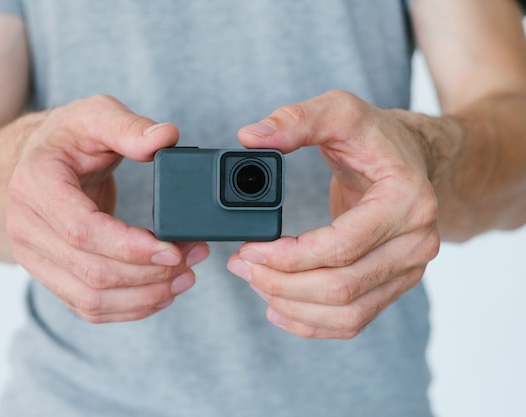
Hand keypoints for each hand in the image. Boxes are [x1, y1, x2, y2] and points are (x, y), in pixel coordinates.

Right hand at [7, 95, 209, 322]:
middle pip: (92, 272)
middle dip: (150, 273)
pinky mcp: (51, 276)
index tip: (173, 249)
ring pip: (91, 299)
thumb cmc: (68, 138)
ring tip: (185, 277)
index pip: (81, 231)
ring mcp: (35, 257)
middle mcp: (26, 227)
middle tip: (192, 258)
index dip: (130, 248)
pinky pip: (90, 307)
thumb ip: (128, 127)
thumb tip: (167, 138)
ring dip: (145, 296)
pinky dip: (130, 307)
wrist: (38, 161)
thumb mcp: (95, 115)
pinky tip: (161, 293)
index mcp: (35, 185)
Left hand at [227, 90, 439, 338]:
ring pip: (347, 312)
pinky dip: (313, 322)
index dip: (287, 256)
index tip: (247, 249)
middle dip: (281, 283)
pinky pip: (354, 319)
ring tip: (255, 284)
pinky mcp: (395, 283)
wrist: (414, 159)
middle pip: (341, 287)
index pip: (341, 247)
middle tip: (241, 266)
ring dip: (293, 306)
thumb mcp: (339, 111)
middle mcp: (416, 242)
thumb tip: (250, 137)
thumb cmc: (377, 137)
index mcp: (406, 201)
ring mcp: (409, 269)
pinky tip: (279, 310)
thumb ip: (296, 120)